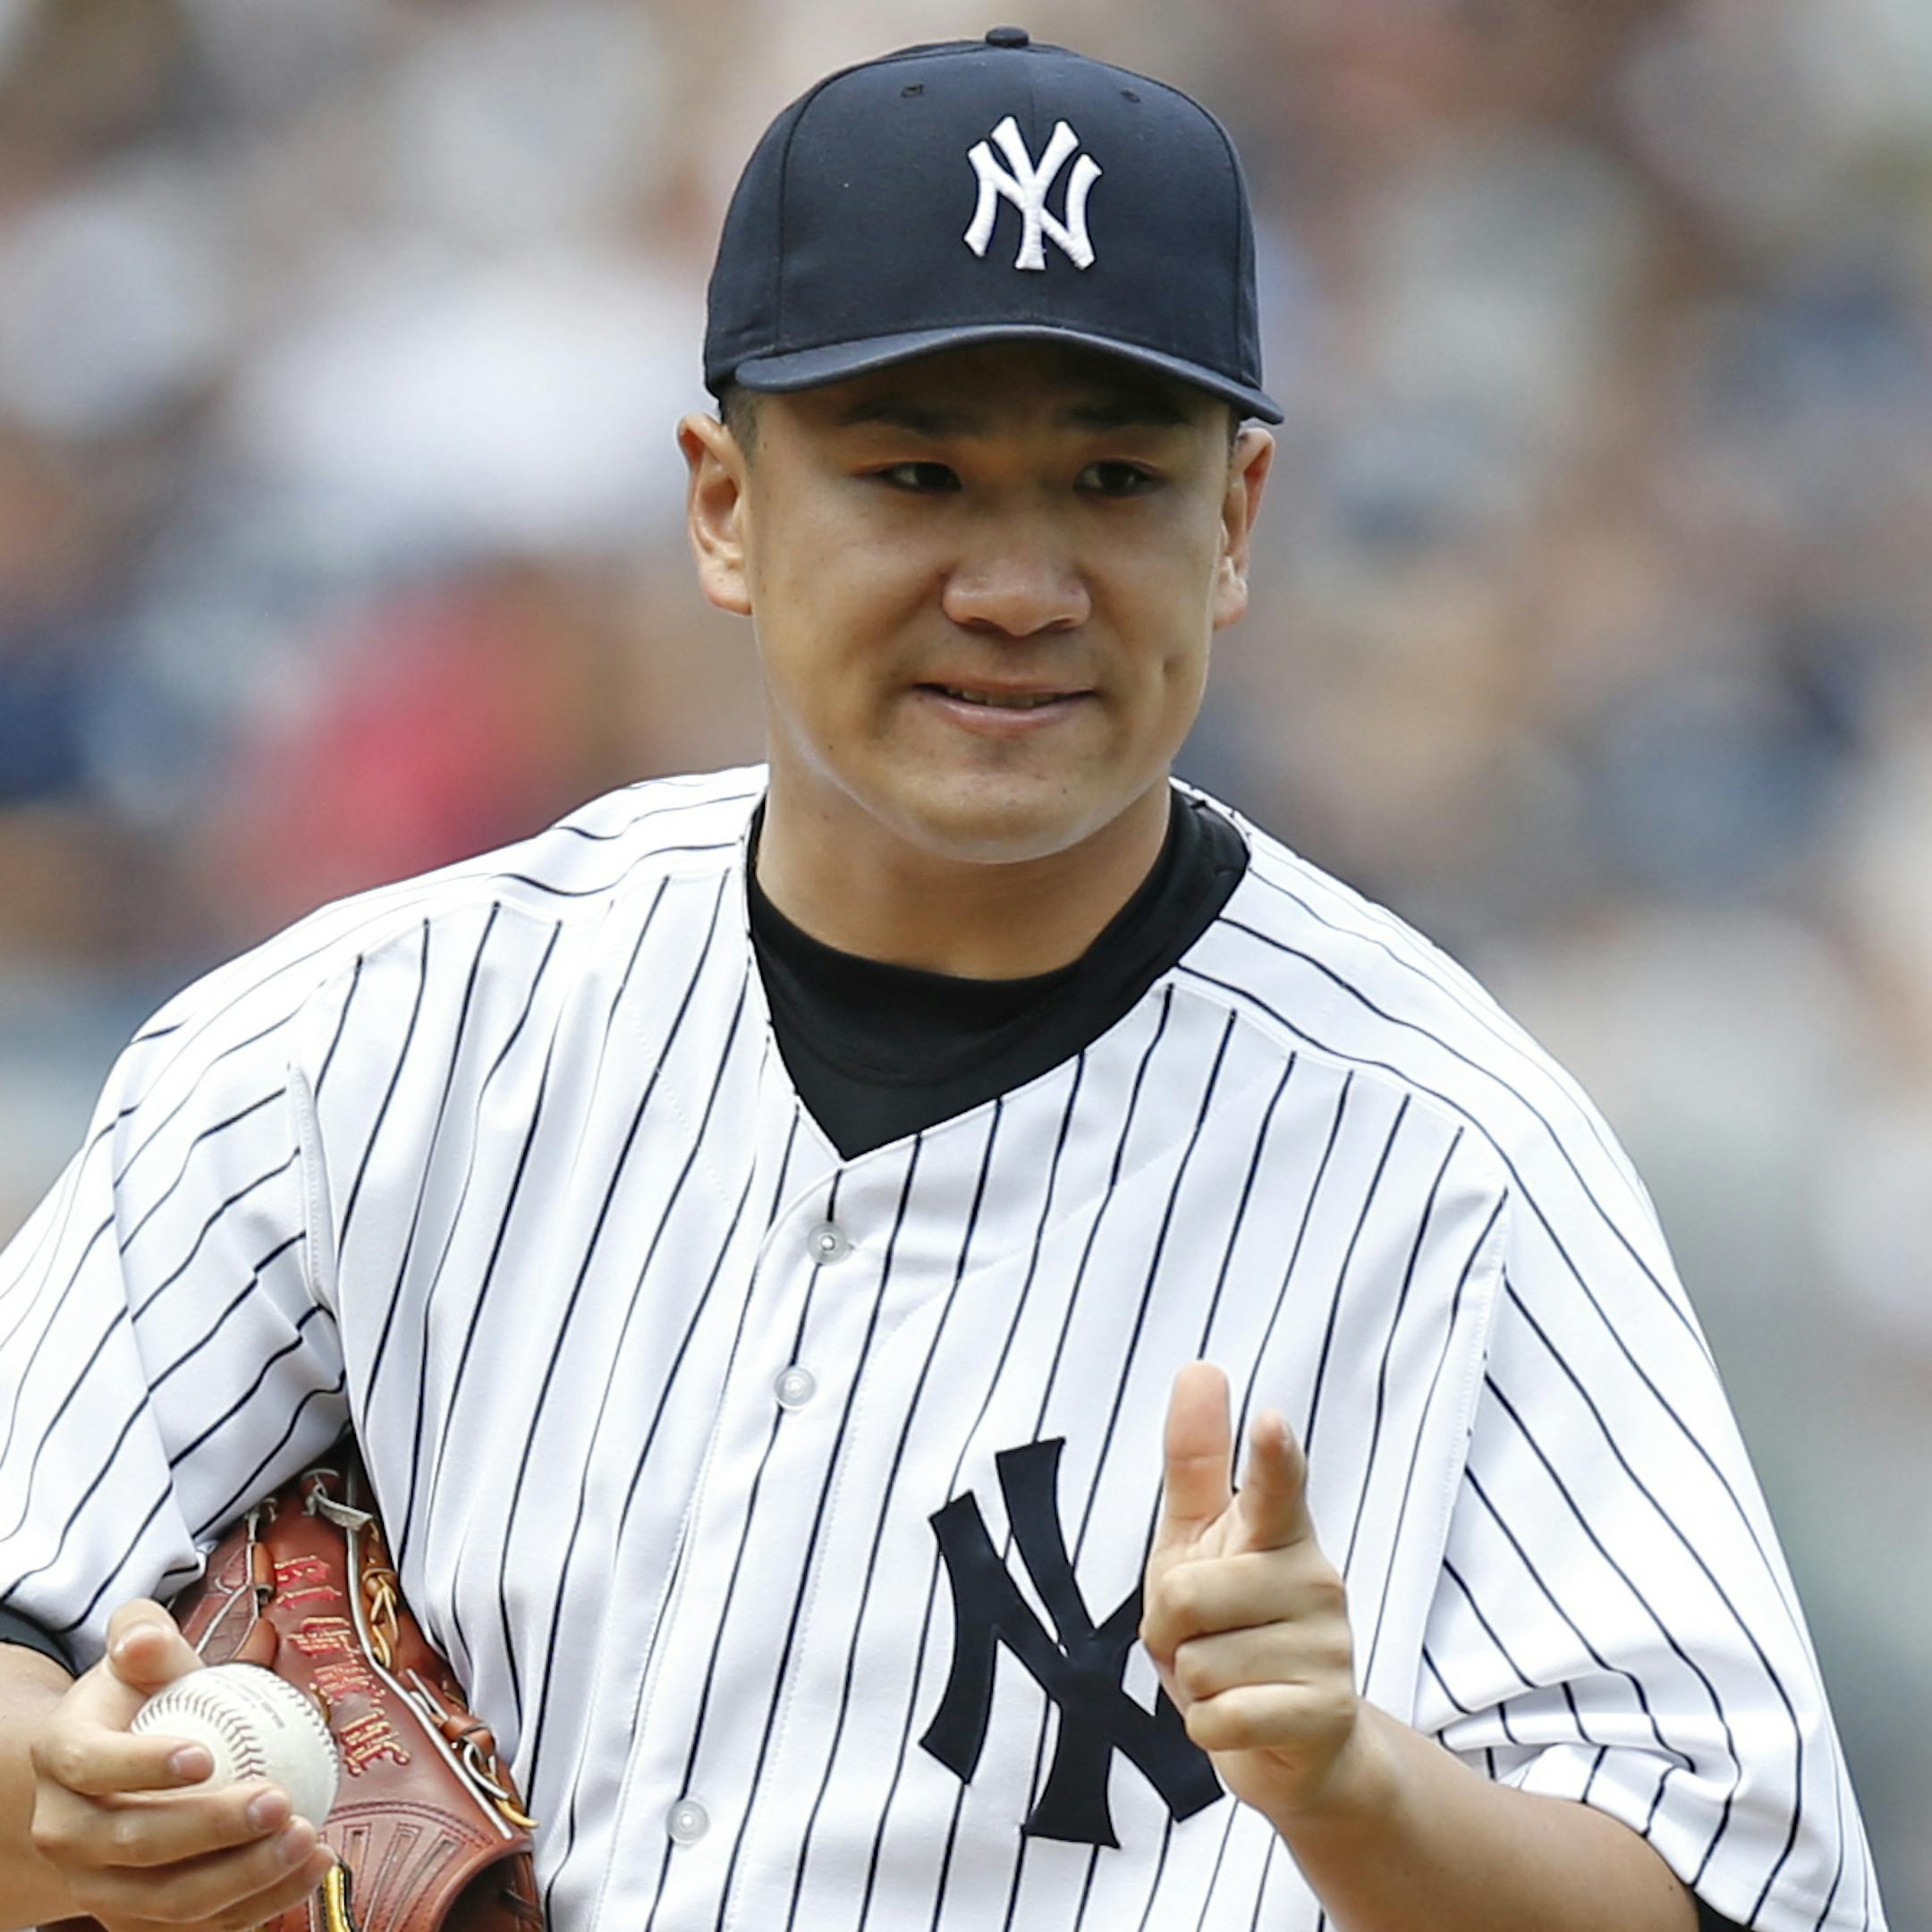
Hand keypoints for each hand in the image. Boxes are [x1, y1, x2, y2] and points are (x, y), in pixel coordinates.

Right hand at [27, 1598, 337, 1930]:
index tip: (206, 1757)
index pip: (93, 1765)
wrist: (117, 1767)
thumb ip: (142, 1633)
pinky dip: (256, 1906)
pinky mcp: (137, 1919)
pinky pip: (195, 1927)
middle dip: (210, 1830)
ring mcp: (97, 1885)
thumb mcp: (139, 1652)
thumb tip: (144, 1640)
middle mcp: (66, 1833)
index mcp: (62, 1757)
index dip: (143, 1766)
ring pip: (164, 1901)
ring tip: (307, 1838)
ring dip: (243, 1878)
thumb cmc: (141, 1699)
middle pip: (133, 1844)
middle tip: (280, 1801)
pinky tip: (310, 1868)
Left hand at [1140, 1362, 1377, 1827]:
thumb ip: (1196, 1460)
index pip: (1276, 1483)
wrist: (1286, 1741)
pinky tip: (1243, 1721)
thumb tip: (1199, 1365)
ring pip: (1196, 1662)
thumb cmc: (1229, 1624)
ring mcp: (1329, 1646)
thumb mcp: (1197, 1539)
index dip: (1270, 1454)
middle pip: (1183, 1593)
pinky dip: (1208, 1728)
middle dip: (1167, 1629)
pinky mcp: (1325, 1712)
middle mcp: (1314, 1578)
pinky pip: (1218, 1718)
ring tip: (1231, 1680)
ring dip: (1192, 1684)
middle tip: (1202, 1639)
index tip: (1270, 1421)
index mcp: (1278, 1529)